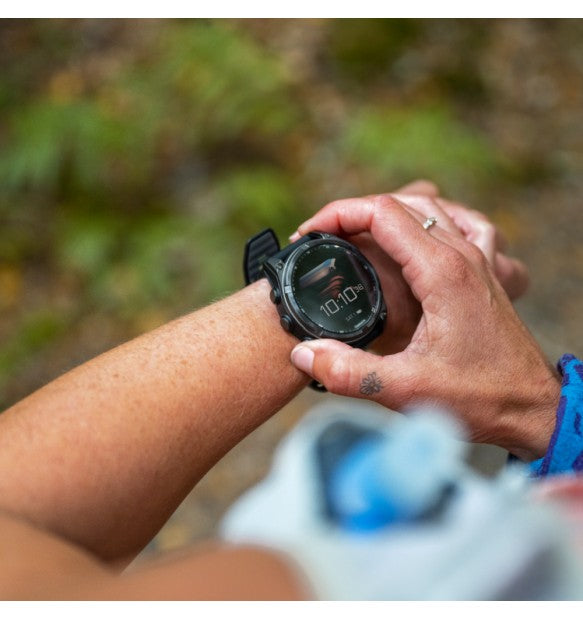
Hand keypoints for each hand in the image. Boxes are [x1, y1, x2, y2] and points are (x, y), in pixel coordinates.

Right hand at [289, 194, 559, 460]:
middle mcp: (463, 255)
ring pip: (429, 209)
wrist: (533, 408)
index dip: (338, 215)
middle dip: (353, 214)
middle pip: (401, 205)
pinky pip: (461, 225)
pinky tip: (421, 234)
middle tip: (322, 239)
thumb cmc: (481, 398)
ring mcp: (478, 260)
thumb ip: (348, 371)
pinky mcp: (484, 274)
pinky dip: (433, 220)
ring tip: (356, 234)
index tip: (309, 235)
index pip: (382, 213)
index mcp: (442, 272)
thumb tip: (302, 352)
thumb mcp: (406, 389)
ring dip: (387, 214)